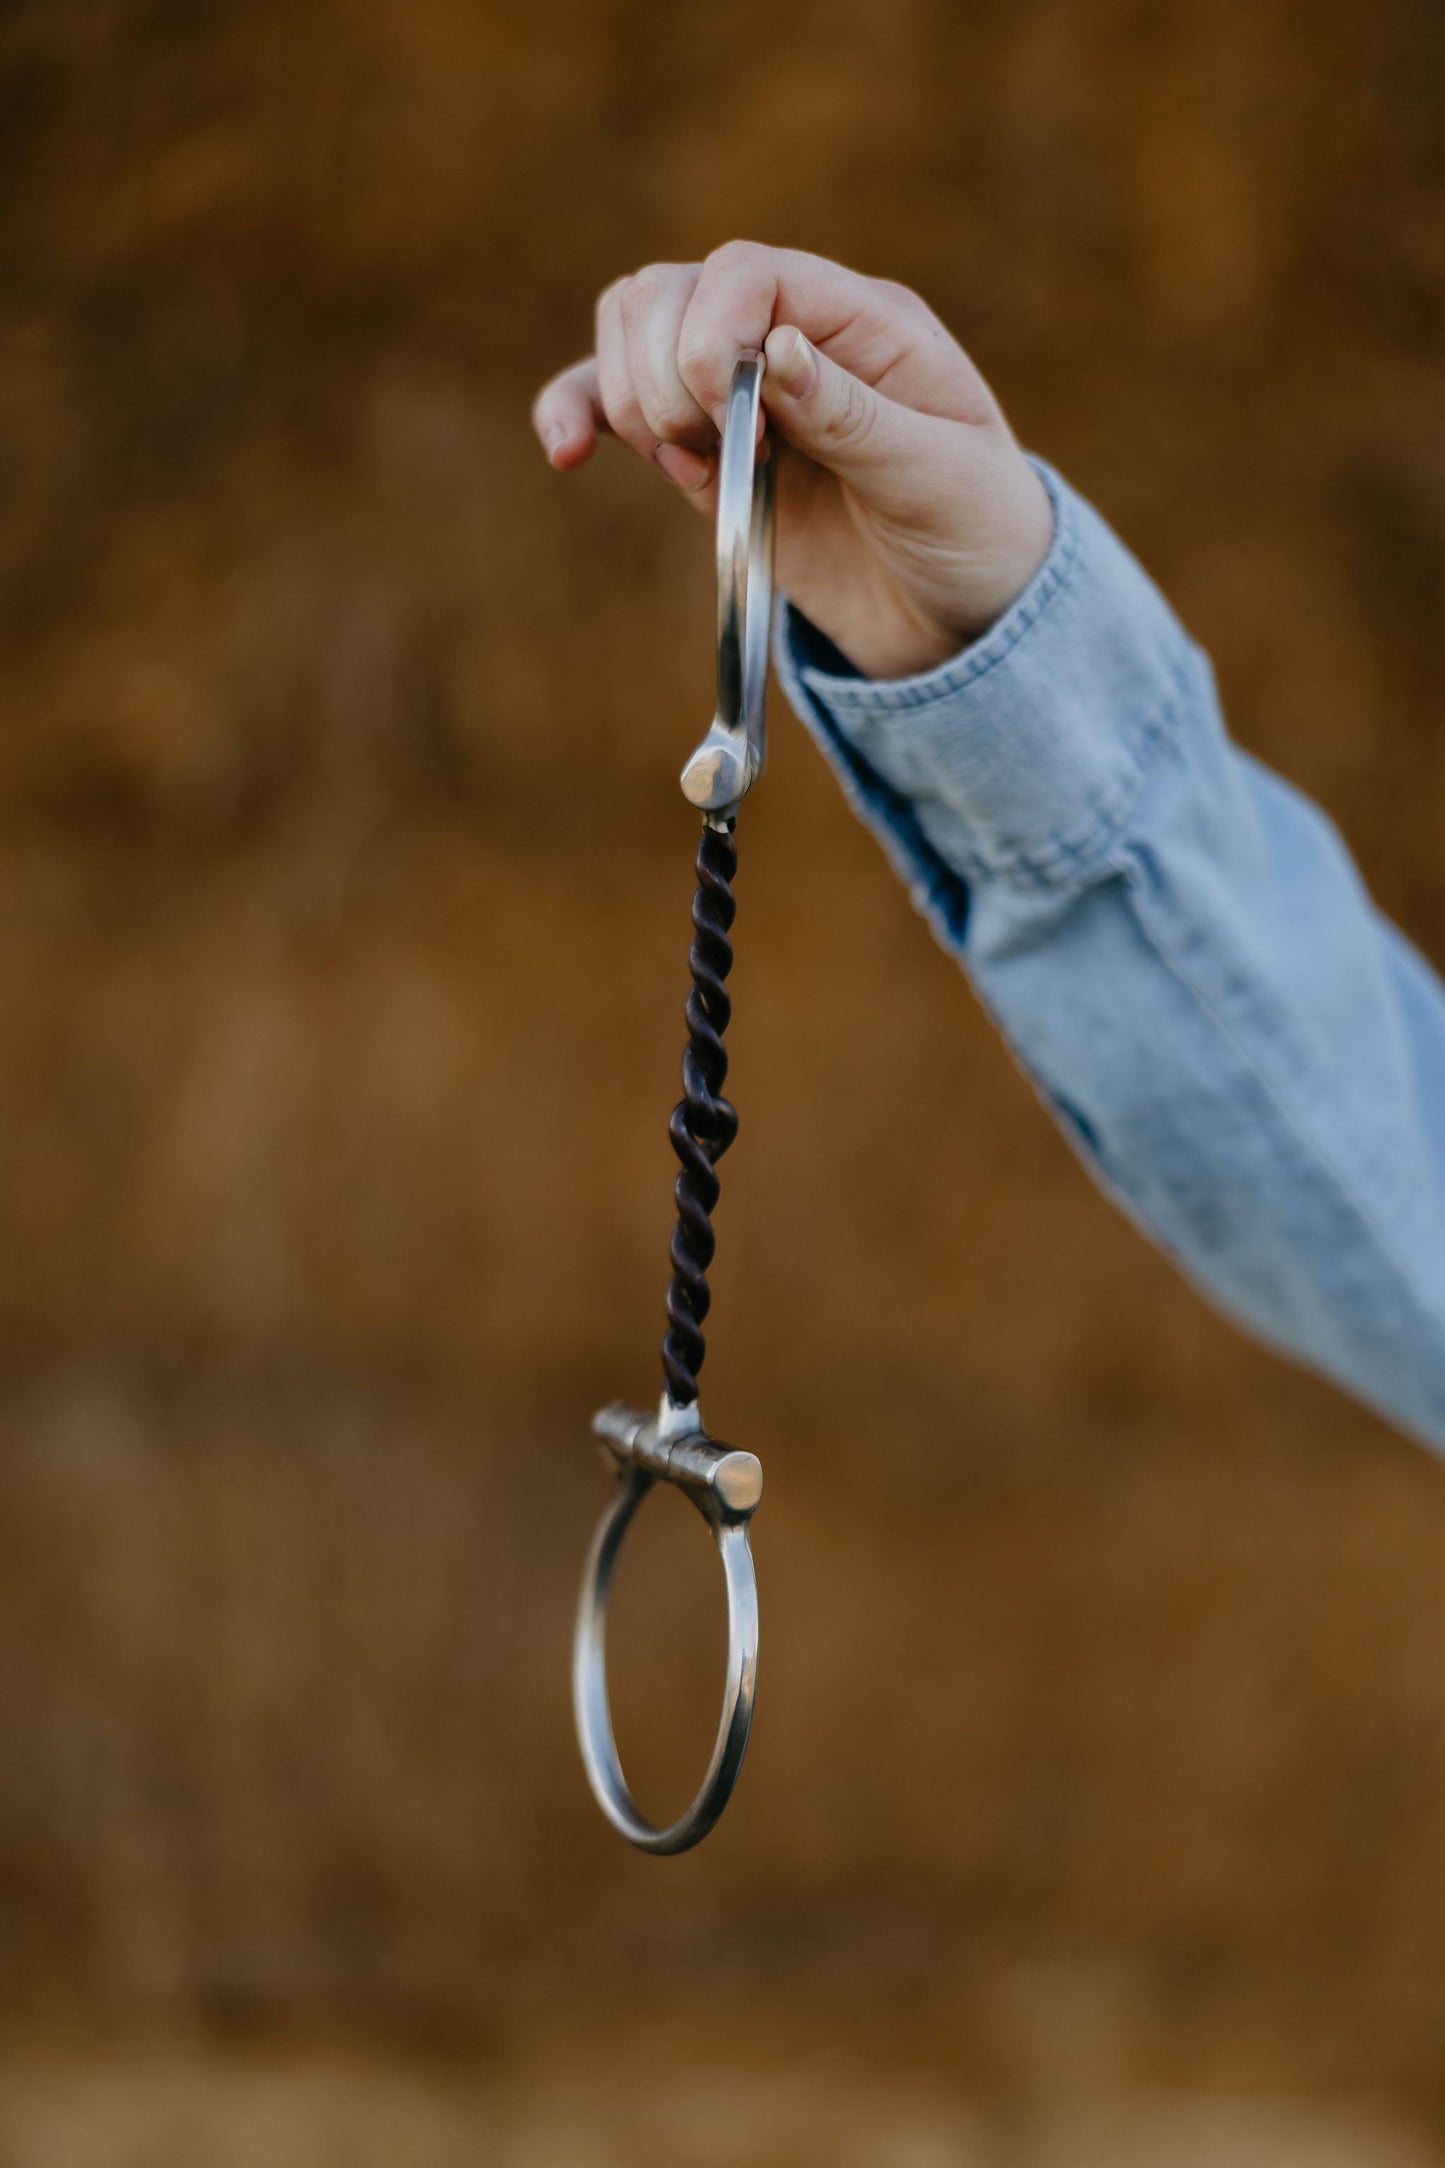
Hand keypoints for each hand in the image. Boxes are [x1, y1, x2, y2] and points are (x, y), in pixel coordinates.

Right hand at [531, 241, 1053, 679]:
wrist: (960, 619)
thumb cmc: (972, 534)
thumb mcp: (937, 475)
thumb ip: (854, 412)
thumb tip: (779, 346)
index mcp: (861, 321)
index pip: (744, 271)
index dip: (709, 333)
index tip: (729, 419)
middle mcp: (790, 338)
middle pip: (667, 293)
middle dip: (664, 376)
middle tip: (720, 456)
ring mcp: (740, 394)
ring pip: (630, 334)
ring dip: (629, 400)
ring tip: (692, 470)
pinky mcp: (704, 451)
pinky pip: (613, 405)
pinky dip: (577, 413)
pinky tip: (564, 450)